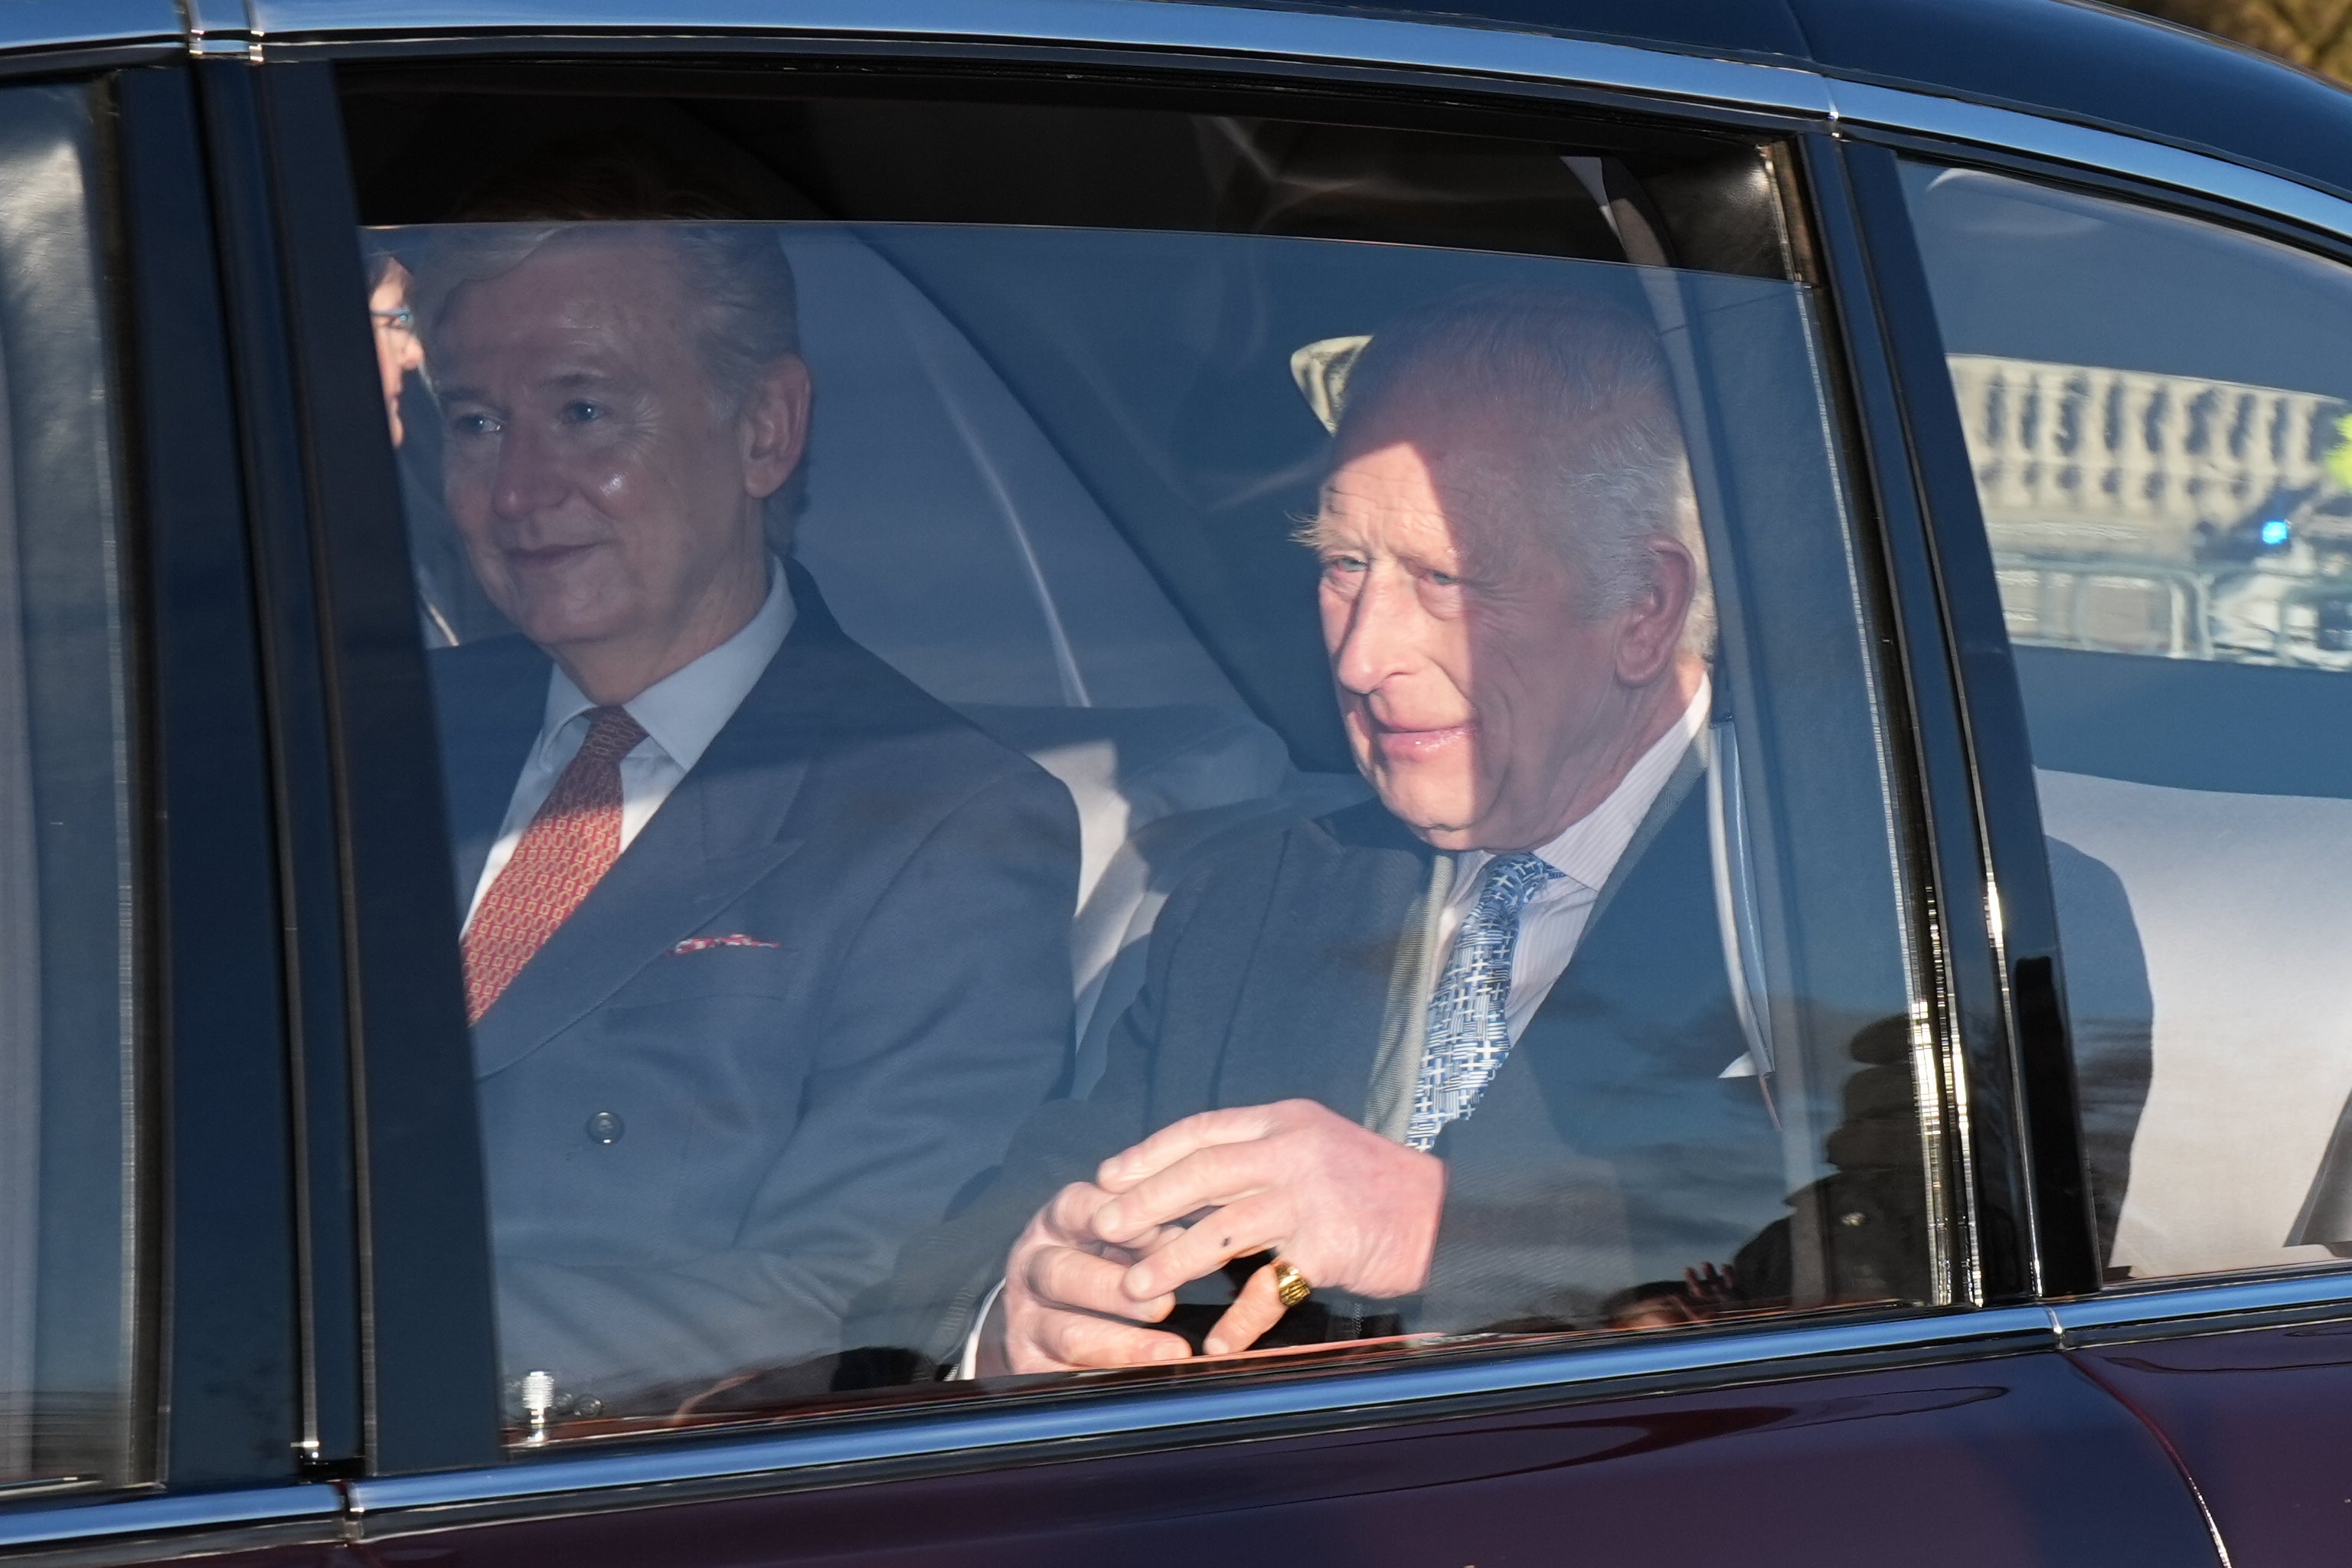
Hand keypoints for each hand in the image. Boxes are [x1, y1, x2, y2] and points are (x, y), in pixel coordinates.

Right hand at [988, 1180, 1192, 1373]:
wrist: (1044, 1308)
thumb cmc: (1098, 1258)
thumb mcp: (1116, 1234)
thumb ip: (1144, 1230)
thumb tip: (1179, 1238)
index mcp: (1054, 1226)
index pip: (1075, 1209)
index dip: (1113, 1218)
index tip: (1158, 1231)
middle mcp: (1032, 1269)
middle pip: (1064, 1275)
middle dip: (1116, 1290)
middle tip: (1165, 1303)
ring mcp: (1026, 1320)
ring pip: (1068, 1335)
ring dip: (1123, 1345)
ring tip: (1172, 1350)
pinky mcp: (1029, 1365)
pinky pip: (1068, 1378)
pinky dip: (1112, 1381)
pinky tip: (1149, 1379)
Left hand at [1091, 1099, 1444, 1355]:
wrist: (1445, 1214)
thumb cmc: (1371, 1186)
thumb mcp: (1313, 1147)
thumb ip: (1258, 1156)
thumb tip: (1184, 1180)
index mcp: (1282, 1121)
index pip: (1200, 1130)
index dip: (1148, 1154)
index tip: (1108, 1177)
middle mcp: (1293, 1150)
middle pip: (1200, 1173)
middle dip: (1144, 1204)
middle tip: (1103, 1230)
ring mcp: (1311, 1197)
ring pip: (1222, 1228)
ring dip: (1172, 1260)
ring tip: (1135, 1287)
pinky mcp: (1330, 1245)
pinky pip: (1270, 1286)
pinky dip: (1240, 1320)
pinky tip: (1216, 1343)